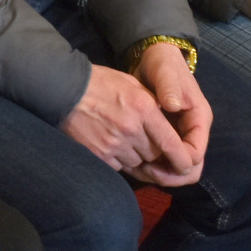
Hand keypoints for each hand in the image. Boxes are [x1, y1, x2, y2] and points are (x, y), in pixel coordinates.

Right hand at [61, 64, 189, 175]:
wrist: (63, 89)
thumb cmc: (99, 82)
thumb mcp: (131, 84)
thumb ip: (152, 104)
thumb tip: (169, 123)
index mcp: (143, 109)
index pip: (171, 144)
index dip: (182, 159)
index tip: (187, 167)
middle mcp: (131, 130)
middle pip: (155, 154)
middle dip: (155, 151)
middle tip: (144, 139)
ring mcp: (113, 144)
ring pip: (137, 162)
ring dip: (136, 155)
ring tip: (123, 138)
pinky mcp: (99, 155)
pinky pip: (119, 166)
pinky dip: (119, 159)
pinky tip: (110, 144)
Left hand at [129, 43, 211, 186]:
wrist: (155, 59)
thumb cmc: (164, 65)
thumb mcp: (166, 73)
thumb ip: (169, 88)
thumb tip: (172, 105)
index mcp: (199, 119)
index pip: (195, 153)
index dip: (178, 162)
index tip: (155, 163)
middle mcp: (192, 131)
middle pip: (190, 167)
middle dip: (171, 174)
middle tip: (146, 172)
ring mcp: (180, 135)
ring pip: (177, 166)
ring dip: (161, 173)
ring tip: (138, 169)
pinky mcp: (167, 136)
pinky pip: (165, 159)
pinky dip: (153, 165)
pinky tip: (135, 163)